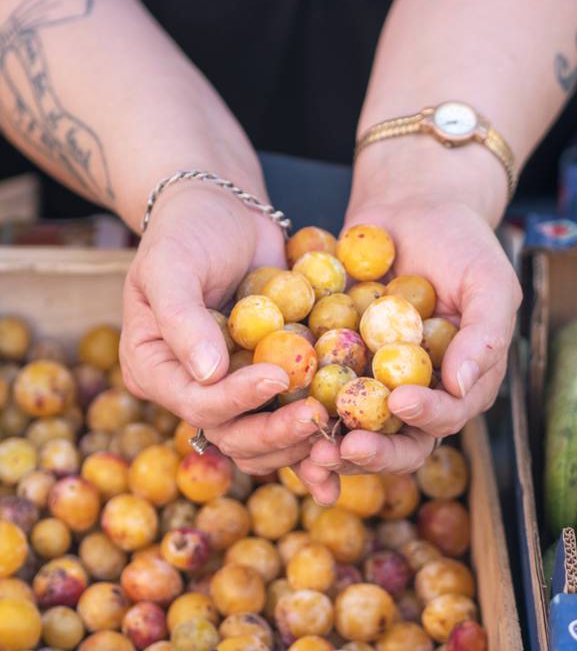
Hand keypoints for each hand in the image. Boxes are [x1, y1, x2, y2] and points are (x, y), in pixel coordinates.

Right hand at [119, 185, 327, 474]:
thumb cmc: (188, 230)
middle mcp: (193, 388)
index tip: (278, 377)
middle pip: (232, 433)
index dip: (236, 399)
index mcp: (156, 369)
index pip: (196, 403)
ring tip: (337, 424)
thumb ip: (182, 318)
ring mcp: (233, 386)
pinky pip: (290, 410)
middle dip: (274, 432)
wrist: (225, 212)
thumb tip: (209, 374)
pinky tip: (346, 425)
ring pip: (264, 437)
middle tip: (317, 417)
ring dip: (298, 439)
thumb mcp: (172, 264)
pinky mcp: (267, 376)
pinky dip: (315, 422)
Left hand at [300, 187, 520, 503]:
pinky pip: (320, 392)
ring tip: (309, 454)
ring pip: (355, 429)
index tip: (402, 402)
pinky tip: (282, 419)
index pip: (448, 414)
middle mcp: (417, 390)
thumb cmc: (460, 241)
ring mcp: (375, 379)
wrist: (411, 206)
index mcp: (459, 381)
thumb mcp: (489, 281)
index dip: (428, 417)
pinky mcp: (338, 362)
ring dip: (333, 448)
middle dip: (374, 452)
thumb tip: (462, 387)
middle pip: (400, 440)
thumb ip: (486, 335)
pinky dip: (303, 412)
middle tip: (344, 449)